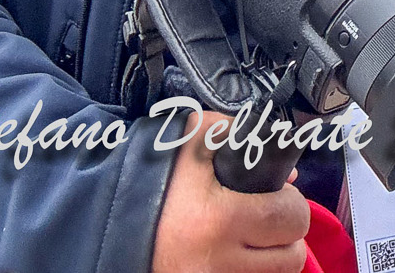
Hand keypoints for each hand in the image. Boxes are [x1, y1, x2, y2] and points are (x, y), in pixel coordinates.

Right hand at [152, 112, 310, 272]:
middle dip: (286, 232)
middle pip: (290, 257)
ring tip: (252, 236)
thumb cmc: (151, 176)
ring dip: (271, 257)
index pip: (290, 218)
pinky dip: (250, 271)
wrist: (103, 217)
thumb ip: (244, 135)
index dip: (291, 202)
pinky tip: (237, 253)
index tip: (280, 195)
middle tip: (269, 217)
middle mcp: (215, 263)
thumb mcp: (196, 135)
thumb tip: (287, 175)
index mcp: (218, 219)